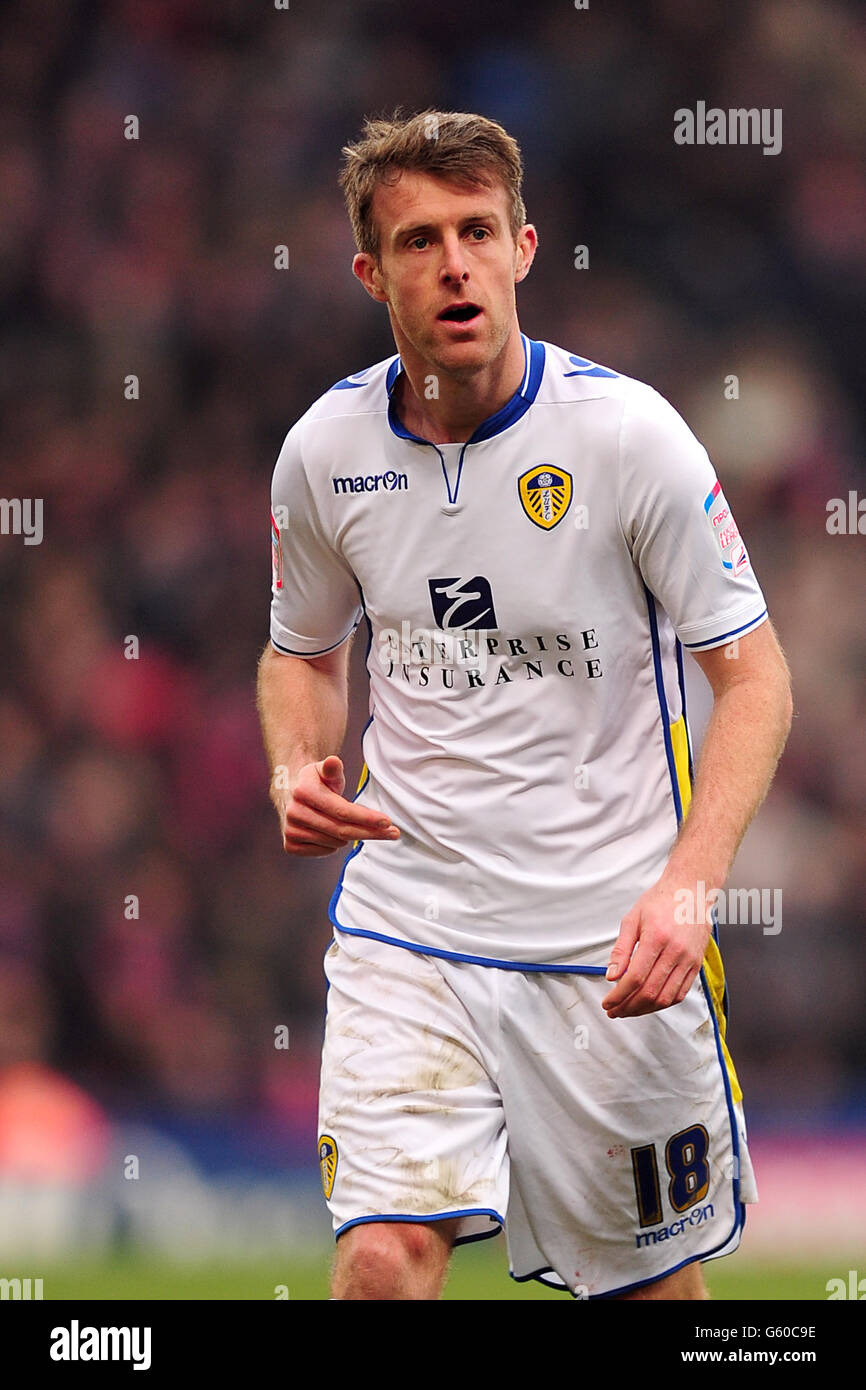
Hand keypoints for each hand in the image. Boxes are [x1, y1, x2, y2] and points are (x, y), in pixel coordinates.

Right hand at [276, 755, 400, 857]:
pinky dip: (335, 844)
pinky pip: (324, 850)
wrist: (289, 793)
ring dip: (350, 836)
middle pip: (341, 830)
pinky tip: (333, 833)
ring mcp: (291, 830)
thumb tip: (333, 761)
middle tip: (392, 833)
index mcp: (304, 792)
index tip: (388, 822)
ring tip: (350, 824)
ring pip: (335, 842)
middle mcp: (295, 813)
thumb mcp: (323, 770)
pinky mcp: (290, 845)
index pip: (342, 811)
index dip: (367, 818)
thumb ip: (332, 768)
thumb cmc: (314, 782)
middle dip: (370, 832)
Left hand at [602, 876, 711, 1019]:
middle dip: (628, 1007)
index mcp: (656, 938)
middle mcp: (675, 951)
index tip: (607, 1003)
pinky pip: (680, 993)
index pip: (634, 978)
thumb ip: (621, 950)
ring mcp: (688, 960)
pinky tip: (649, 1004)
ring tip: (628, 1010)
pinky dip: (663, 1004)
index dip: (618, 996)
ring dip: (644, 1010)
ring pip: (666, 997)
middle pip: (650, 992)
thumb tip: (611, 976)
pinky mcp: (696, 964)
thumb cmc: (660, 901)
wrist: (691, 891)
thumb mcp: (632, 919)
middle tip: (614, 1011)